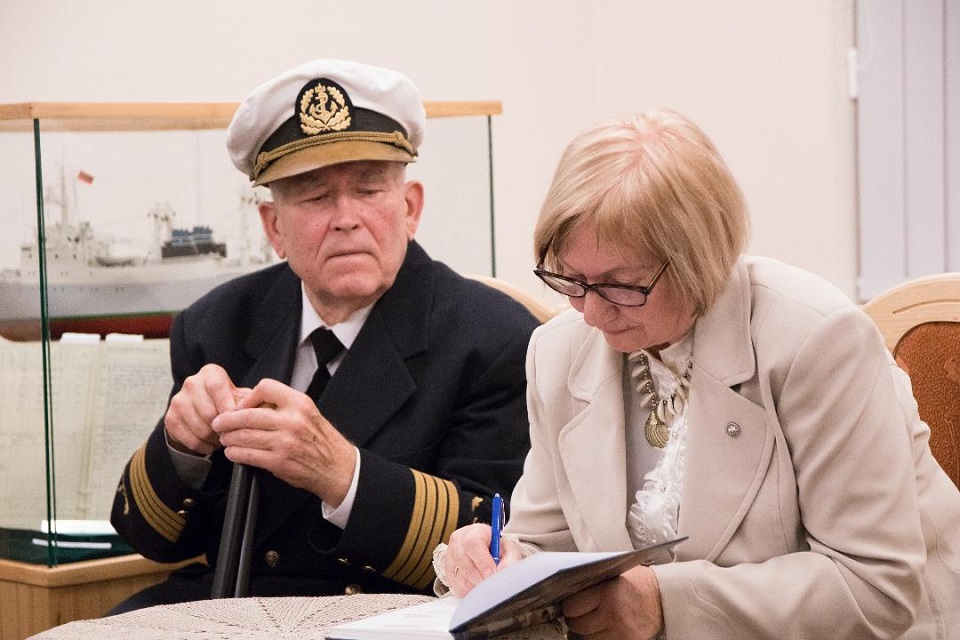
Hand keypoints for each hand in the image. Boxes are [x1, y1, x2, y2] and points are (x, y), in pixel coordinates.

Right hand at [164, 363, 243, 455]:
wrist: (200, 411)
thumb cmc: (226, 402)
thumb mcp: (238, 396)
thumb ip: (247, 401)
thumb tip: (256, 410)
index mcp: (210, 373)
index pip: (217, 387)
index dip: (227, 406)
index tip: (237, 420)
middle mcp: (191, 383)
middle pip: (209, 412)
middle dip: (223, 428)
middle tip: (232, 434)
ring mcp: (178, 401)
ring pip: (200, 428)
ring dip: (215, 439)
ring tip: (223, 439)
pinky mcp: (170, 419)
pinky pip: (191, 439)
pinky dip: (204, 446)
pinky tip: (211, 444)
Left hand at [210, 378, 355, 505]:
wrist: (337, 467)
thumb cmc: (321, 440)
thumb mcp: (308, 413)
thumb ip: (284, 406)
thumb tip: (253, 403)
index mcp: (300, 403)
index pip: (265, 388)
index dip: (247, 396)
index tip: (240, 405)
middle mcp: (292, 420)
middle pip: (248, 414)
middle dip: (227, 419)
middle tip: (219, 422)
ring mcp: (285, 442)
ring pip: (244, 435)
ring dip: (229, 437)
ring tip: (225, 438)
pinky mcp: (279, 462)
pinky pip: (248, 455)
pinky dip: (235, 453)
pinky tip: (233, 452)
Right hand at [443, 523, 522, 596]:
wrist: (490, 555)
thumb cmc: (498, 551)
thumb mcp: (509, 551)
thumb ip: (510, 560)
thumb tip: (502, 572)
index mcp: (474, 531)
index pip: (473, 543)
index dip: (482, 560)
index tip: (492, 573)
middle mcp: (458, 542)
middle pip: (462, 560)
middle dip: (478, 576)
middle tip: (491, 583)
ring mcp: (450, 557)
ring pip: (458, 576)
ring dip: (474, 584)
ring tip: (487, 583)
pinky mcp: (448, 573)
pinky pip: (456, 587)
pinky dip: (469, 591)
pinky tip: (478, 585)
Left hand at [562, 565, 663, 639]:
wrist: (664, 597)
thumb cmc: (639, 582)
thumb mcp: (615, 574)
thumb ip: (594, 582)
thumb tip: (569, 588)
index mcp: (606, 593)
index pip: (572, 606)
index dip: (569, 606)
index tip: (572, 605)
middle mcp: (612, 613)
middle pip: (578, 625)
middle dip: (575, 620)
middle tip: (579, 615)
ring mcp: (620, 631)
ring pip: (588, 638)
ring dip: (587, 631)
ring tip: (594, 622)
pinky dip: (600, 637)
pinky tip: (605, 629)